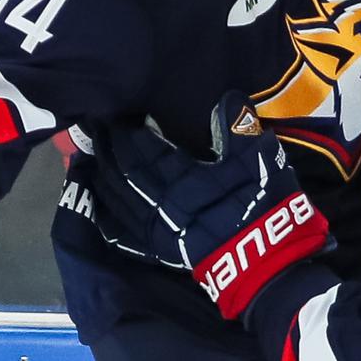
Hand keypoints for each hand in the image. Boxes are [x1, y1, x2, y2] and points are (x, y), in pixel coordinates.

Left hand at [96, 92, 330, 318]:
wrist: (269, 263)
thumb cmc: (266, 206)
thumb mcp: (261, 160)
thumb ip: (240, 128)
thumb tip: (229, 98)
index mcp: (183, 178)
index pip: (144, 150)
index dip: (126, 132)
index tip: (114, 114)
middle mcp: (162, 203)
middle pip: (124, 172)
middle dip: (108, 150)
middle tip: (94, 130)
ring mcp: (158, 229)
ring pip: (119, 199)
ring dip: (102, 177)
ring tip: (90, 158)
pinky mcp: (160, 249)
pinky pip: (123, 230)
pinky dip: (107, 214)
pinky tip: (97, 203)